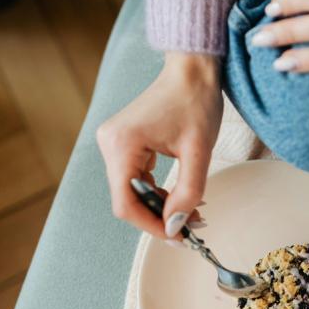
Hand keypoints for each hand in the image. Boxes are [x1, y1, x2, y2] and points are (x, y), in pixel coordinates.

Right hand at [97, 52, 222, 240]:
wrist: (193, 70)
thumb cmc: (196, 103)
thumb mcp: (198, 152)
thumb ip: (187, 192)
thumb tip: (176, 226)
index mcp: (121, 144)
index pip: (126, 203)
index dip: (151, 226)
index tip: (179, 238)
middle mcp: (109, 144)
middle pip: (127, 200)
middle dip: (160, 218)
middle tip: (193, 228)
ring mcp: (114, 144)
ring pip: (132, 192)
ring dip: (161, 207)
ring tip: (194, 212)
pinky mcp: (125, 144)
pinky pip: (137, 179)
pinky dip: (159, 192)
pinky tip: (182, 197)